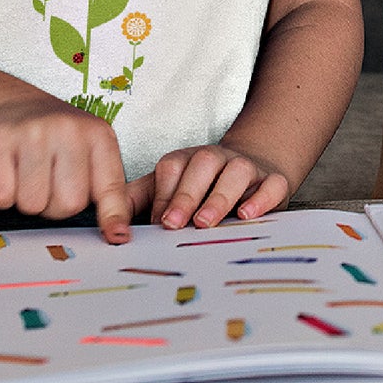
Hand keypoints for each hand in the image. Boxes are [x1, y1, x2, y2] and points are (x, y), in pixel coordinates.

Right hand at [0, 95, 132, 243]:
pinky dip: (0, 195)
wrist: (13, 107)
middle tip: (47, 180)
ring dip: (26, 199)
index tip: (117, 237)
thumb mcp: (89, 151)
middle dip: (54, 205)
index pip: (111, 186)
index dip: (113, 215)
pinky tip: (7, 170)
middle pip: (68, 205)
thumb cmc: (56, 138)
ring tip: (27, 173)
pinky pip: (1, 196)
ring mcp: (35, 132)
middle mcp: (70, 129)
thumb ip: (104, 188)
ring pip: (33, 205)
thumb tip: (117, 234)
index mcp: (100, 135)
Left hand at [130, 143, 290, 230]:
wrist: (256, 166)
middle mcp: (218, 159)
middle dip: (187, 194)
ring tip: (205, 222)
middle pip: (202, 164)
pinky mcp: (274, 181)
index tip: (157, 222)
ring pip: (236, 171)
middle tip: (174, 223)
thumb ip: (141, 199)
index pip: (172, 167)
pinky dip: (261, 198)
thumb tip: (107, 219)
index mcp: (189, 161)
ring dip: (220, 196)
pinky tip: (247, 214)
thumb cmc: (206, 184)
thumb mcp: (173, 187)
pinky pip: (272, 184)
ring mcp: (247, 168)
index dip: (163, 193)